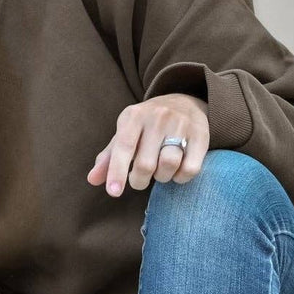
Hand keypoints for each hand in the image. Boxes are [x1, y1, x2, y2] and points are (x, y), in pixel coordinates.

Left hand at [87, 93, 209, 195]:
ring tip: (158, 172)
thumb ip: (109, 157)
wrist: (183, 101)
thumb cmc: (146, 125)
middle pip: (146, 163)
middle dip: (139, 180)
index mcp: (134, 116)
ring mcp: (181, 124)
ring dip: (161, 178)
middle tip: (139, 179)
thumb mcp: (125, 134)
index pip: (123, 147)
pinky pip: (190, 168)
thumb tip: (92, 180)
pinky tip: (176, 172)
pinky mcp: (201, 134)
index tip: (113, 192)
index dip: (117, 172)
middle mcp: (158, 117)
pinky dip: (180, 178)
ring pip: (169, 166)